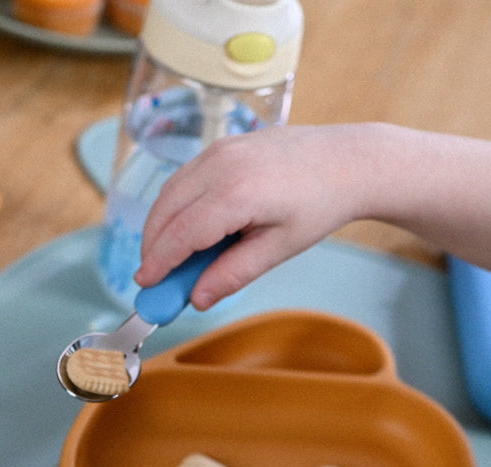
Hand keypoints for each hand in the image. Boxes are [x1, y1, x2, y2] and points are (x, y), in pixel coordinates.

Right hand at [136, 124, 367, 308]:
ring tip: (170, 260)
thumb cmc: (318, 205)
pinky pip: (184, 179)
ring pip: (169, 193)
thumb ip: (234, 273)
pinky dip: (176, 207)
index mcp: (236, 194)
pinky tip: (188, 232)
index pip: (180, 234)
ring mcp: (219, 149)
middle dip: (152, 248)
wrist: (345, 161)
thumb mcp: (279, 249)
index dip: (158, 263)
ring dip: (161, 227)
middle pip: (165, 211)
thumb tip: (199, 298)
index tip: (145, 285)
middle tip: (154, 280)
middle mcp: (220, 165)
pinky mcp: (221, 144)